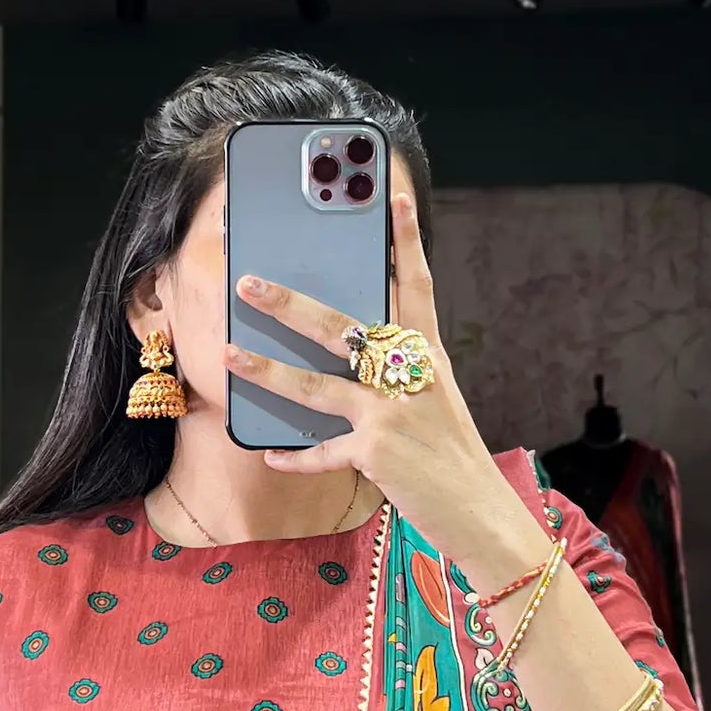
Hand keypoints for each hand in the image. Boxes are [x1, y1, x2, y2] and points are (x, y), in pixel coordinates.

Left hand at [227, 187, 545, 585]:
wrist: (480, 511)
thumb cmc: (453, 457)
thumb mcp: (435, 402)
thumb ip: (401, 375)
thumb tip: (355, 353)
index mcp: (428, 356)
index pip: (417, 286)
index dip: (406, 242)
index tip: (394, 199)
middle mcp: (409, 375)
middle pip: (342, 326)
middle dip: (290, 304)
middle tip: (248, 282)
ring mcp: (392, 412)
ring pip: (317, 384)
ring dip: (268, 371)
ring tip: (230, 356)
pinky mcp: (377, 452)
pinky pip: (323, 452)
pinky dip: (296, 457)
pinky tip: (271, 455)